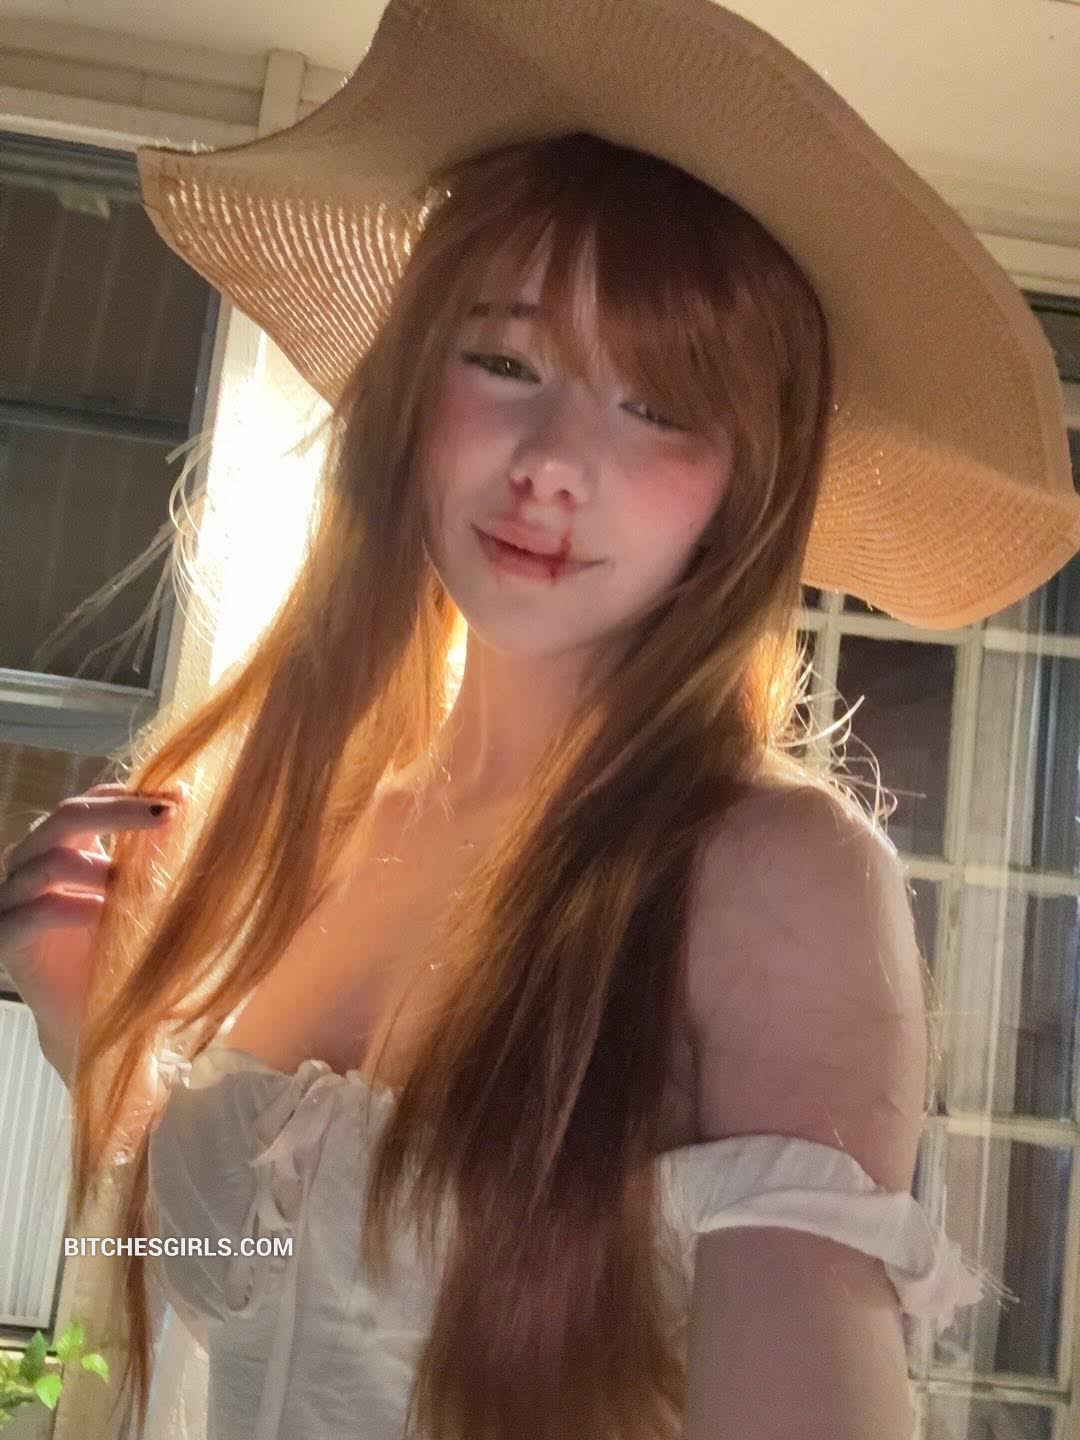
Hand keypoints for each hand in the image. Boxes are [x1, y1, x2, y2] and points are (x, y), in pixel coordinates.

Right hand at [0, 781, 182, 1081]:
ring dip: (98, 867)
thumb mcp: (140, 895)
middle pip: (65, 816)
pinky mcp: (7, 941)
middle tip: (165, 815)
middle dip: (117, 811)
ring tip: (138, 880)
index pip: (90, 800)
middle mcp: (31, 863)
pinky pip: (33, 914)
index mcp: (63, 845)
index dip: (130, 793)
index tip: (179, 797)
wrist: (89, 1016)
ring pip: (47, 863)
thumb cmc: (118, 949)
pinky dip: (73, 910)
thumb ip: (153, 854)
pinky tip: (106, 915)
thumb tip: (186, 802)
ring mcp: (12, 899)